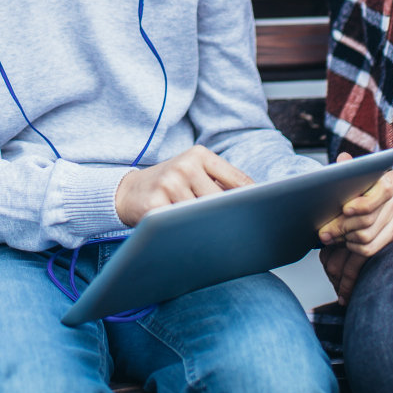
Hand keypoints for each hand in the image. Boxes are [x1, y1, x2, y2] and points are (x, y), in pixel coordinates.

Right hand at [115, 146, 252, 226]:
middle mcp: (185, 165)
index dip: (254, 200)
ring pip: (204, 215)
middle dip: (231, 217)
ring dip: (211, 228)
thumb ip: (219, 183)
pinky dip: (190, 233)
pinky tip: (191, 237)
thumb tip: (254, 203)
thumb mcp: (193, 174)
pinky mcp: (156, 203)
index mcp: (199, 154)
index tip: (264, 215)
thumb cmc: (168, 185)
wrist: (127, 192)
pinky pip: (182, 225)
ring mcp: (170, 183)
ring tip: (216, 238)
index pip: (238, 180)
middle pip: (223, 201)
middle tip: (243, 233)